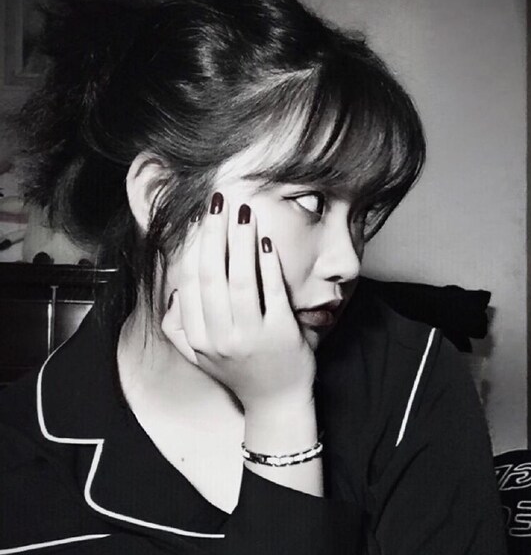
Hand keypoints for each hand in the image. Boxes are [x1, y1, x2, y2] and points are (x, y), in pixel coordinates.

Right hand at [161, 193, 316, 412]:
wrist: (276, 404)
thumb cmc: (240, 373)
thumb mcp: (201, 357)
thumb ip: (181, 328)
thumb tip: (174, 293)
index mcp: (198, 339)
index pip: (190, 285)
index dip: (193, 248)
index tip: (199, 221)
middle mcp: (219, 338)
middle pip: (211, 276)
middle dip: (213, 234)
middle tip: (218, 202)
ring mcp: (250, 337)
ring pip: (239, 280)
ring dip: (240, 242)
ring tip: (242, 212)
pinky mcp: (280, 335)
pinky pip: (271, 293)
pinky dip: (267, 265)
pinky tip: (265, 242)